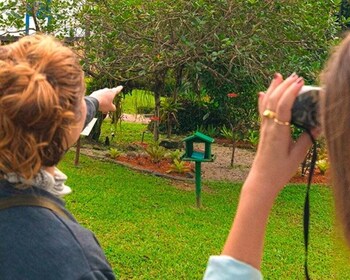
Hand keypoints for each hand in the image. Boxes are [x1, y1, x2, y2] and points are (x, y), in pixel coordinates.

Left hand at [89, 86, 122, 112]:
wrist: (93, 102)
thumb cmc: (104, 104)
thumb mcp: (110, 108)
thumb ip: (113, 108)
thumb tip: (113, 108)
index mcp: (112, 92)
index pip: (117, 90)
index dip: (119, 88)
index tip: (121, 86)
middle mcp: (106, 90)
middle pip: (110, 92)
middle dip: (110, 95)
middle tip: (110, 100)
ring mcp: (100, 91)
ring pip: (104, 95)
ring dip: (104, 99)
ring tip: (103, 106)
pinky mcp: (95, 93)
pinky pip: (98, 96)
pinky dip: (99, 99)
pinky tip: (98, 104)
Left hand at [221, 73, 317, 268]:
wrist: (261, 180)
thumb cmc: (279, 171)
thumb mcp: (297, 156)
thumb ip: (307, 139)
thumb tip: (318, 125)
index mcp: (278, 133)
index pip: (283, 107)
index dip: (290, 92)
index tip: (300, 81)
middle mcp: (268, 127)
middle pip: (273, 101)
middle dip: (284, 86)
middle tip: (295, 75)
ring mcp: (263, 129)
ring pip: (265, 104)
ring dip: (272, 89)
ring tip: (278, 76)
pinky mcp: (262, 132)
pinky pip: (261, 112)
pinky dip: (262, 100)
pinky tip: (262, 92)